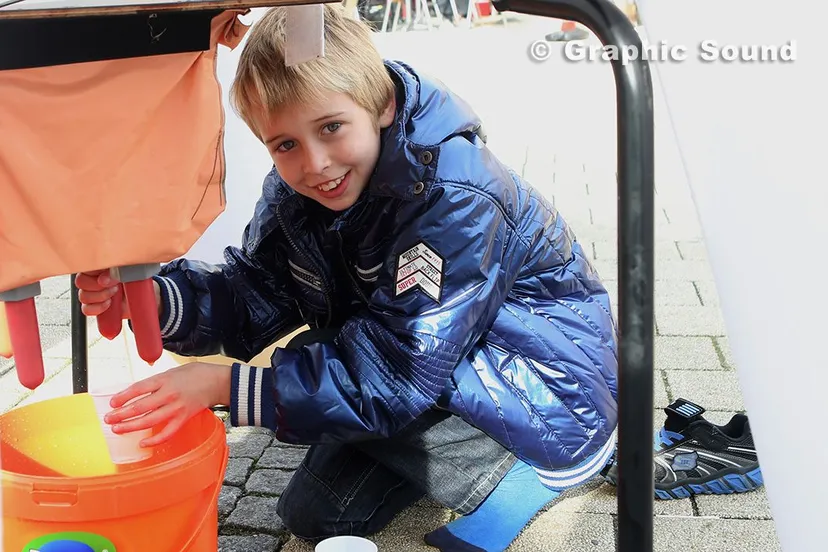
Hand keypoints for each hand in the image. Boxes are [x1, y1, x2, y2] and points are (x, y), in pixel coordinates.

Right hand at [75, 270, 160, 317]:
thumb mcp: (130, 271)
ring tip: (115, 293)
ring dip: (100, 296)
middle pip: (80, 281)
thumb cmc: (136, 280)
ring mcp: (92, 293)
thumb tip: (104, 279)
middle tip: (114, 285)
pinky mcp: (94, 307)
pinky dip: (98, 308)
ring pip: (83, 296)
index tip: (107, 273)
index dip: (94, 270)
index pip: (86, 266)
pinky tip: (109, 304)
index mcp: (100, 266)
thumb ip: (117, 271)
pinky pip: (86, 309)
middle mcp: (93, 279)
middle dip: (97, 285)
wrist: (142, 297)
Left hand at [103, 362, 231, 446]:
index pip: (138, 389)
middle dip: (121, 414)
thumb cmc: (195, 374)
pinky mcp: (183, 418)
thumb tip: (136, 392)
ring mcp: (176, 408)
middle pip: (140, 407)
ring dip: (131, 426)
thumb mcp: (172, 371)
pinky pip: (167, 433)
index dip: (123, 397)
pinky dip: (154, 440)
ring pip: (149, 421)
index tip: (112, 403)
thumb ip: (155, 382)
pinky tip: (143, 443)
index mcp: (164, 380)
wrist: (217, 382)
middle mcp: (168, 394)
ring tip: (117, 429)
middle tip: (108, 418)